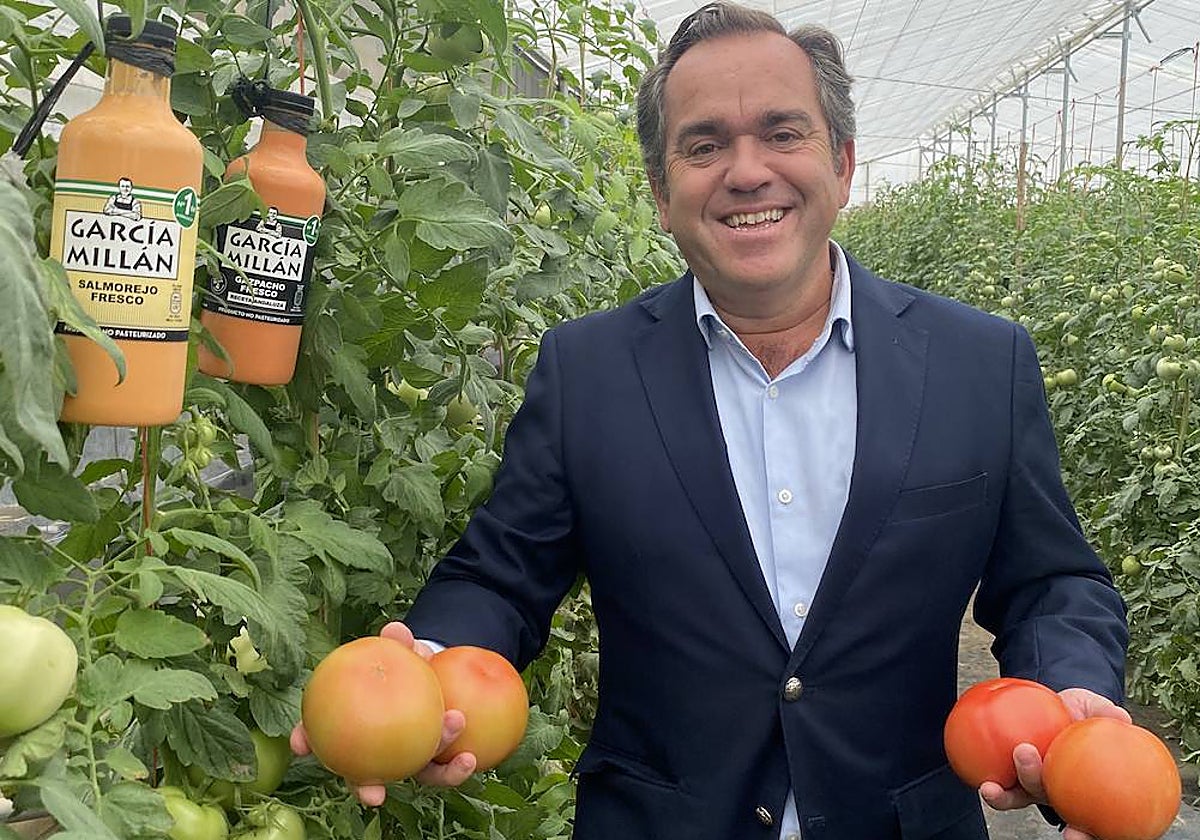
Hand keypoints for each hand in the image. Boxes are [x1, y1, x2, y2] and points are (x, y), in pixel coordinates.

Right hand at [290, 621, 477, 805]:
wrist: (435, 672)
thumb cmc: (407, 662)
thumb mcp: (404, 650)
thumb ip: (399, 643)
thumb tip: (396, 629)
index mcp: (354, 726)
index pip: (320, 735)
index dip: (306, 740)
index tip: (300, 744)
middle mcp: (375, 752)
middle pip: (363, 777)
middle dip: (365, 790)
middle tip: (373, 795)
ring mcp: (406, 760)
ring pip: (413, 777)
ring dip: (430, 777)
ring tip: (443, 765)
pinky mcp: (436, 763)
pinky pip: (445, 769)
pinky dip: (456, 768)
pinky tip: (470, 757)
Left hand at [979, 687, 1131, 839]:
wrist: (1057, 705)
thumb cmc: (1085, 713)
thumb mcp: (1097, 708)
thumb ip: (1107, 713)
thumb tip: (1120, 717)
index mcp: (1084, 790)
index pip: (1088, 822)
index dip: (1082, 834)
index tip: (1073, 834)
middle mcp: (1057, 792)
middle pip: (1047, 805)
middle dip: (1036, 799)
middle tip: (1027, 766)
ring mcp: (1032, 784)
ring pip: (1017, 797)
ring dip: (1003, 796)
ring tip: (990, 786)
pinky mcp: (1008, 770)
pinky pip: (995, 772)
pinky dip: (981, 767)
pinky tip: (966, 755)